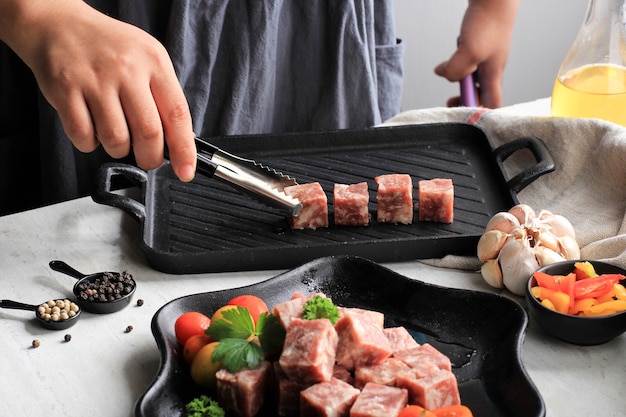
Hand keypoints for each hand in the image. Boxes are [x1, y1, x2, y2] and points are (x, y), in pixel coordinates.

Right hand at [0, 0, 195, 180]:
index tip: (186, 171)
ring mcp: (95, 79)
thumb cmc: (108, 47)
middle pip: (149, 133)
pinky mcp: (66, 89)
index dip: (184, 149)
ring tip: (116, 134)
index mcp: (154, 62)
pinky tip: (92, 128)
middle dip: (151, 157)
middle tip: (148, 158)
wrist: (59, 24)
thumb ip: (164, 97)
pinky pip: (84, 136)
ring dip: (118, 149)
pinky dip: (90, 143)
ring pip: (116, 139)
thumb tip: (180, 142)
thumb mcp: (148, 59)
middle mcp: (126, 69)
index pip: (177, 114)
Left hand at [434, 0, 518, 107]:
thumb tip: (443, 74)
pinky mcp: (481, 45)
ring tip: (451, 71)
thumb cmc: (489, 22)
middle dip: (464, 97)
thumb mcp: (470, 51)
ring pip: (472, 78)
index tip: (463, 114)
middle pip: (480, 94)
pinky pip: (468, 61)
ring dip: (459, 78)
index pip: (492, 105)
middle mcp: (492, 69)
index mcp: (493, 75)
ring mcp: (487, 57)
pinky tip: (453, 56)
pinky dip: (458, 63)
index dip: (479, 114)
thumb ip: (456, 70)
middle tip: (450, 99)